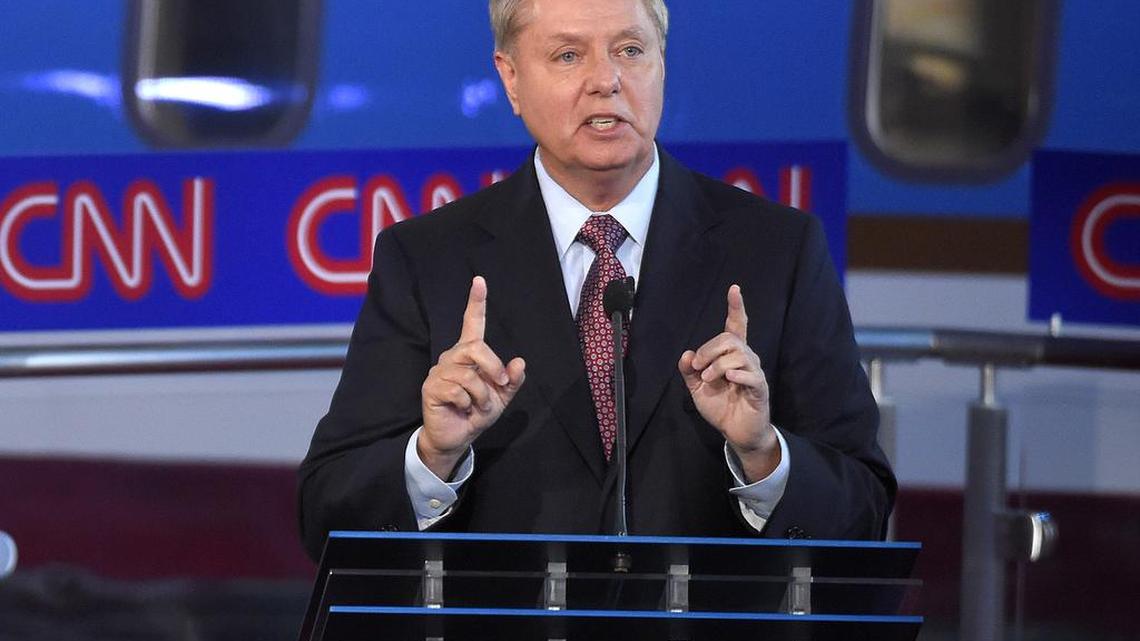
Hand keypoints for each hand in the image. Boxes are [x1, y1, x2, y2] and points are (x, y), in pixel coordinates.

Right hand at [420, 276, 525, 478]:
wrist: (457, 437)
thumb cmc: (477, 413)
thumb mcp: (501, 398)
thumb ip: (511, 380)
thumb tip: (519, 362)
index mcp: (469, 355)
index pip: (472, 324)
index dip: (476, 302)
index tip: (479, 281)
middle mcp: (452, 357)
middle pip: (476, 347)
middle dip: (493, 368)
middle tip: (501, 385)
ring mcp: (439, 371)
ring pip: (469, 374)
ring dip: (482, 395)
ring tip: (479, 407)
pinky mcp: (431, 387)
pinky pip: (458, 390)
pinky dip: (468, 403)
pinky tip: (463, 409)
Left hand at [678, 285, 777, 481]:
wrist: (736, 432)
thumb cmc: (720, 406)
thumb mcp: (697, 388)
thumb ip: (689, 371)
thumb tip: (687, 354)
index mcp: (731, 355)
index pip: (737, 325)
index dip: (736, 307)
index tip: (734, 288)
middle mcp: (745, 359)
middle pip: (730, 339)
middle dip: (709, 349)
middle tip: (698, 367)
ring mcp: (754, 373)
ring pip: (738, 354)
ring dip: (717, 365)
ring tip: (707, 379)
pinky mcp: (760, 389)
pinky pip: (751, 375)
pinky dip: (737, 374)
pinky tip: (728, 379)